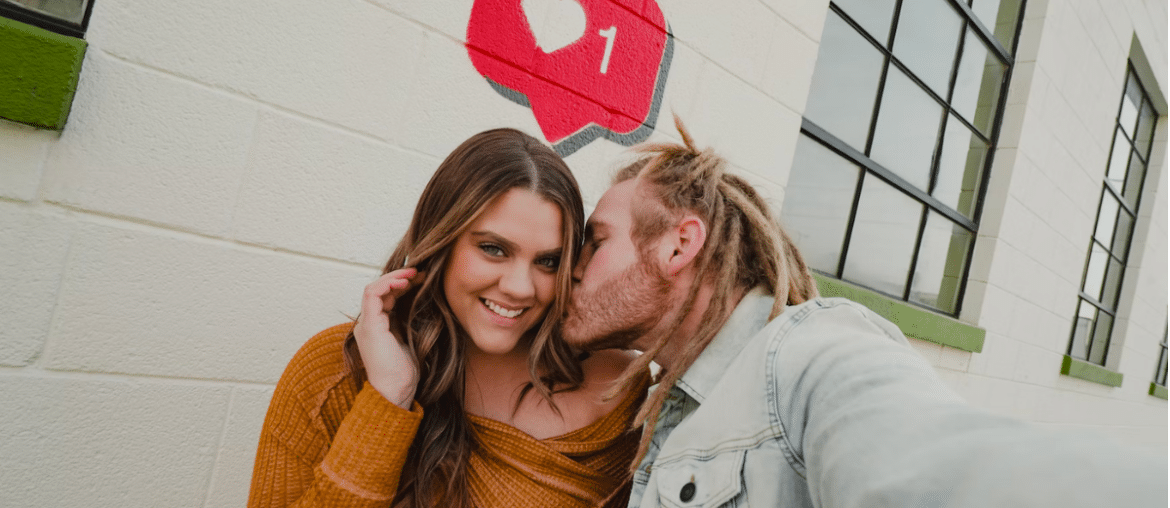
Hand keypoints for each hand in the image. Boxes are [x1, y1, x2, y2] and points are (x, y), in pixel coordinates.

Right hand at [354, 267, 423, 408]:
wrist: (396, 391)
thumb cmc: (405, 372)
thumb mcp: (410, 340)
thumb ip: (410, 323)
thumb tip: (426, 305)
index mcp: (377, 327)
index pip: (386, 297)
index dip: (402, 284)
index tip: (422, 278)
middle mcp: (368, 323)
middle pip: (380, 290)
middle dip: (400, 277)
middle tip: (421, 271)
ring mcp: (366, 324)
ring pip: (374, 288)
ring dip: (394, 277)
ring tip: (414, 273)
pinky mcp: (369, 326)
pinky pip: (372, 295)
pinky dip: (388, 284)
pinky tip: (405, 281)